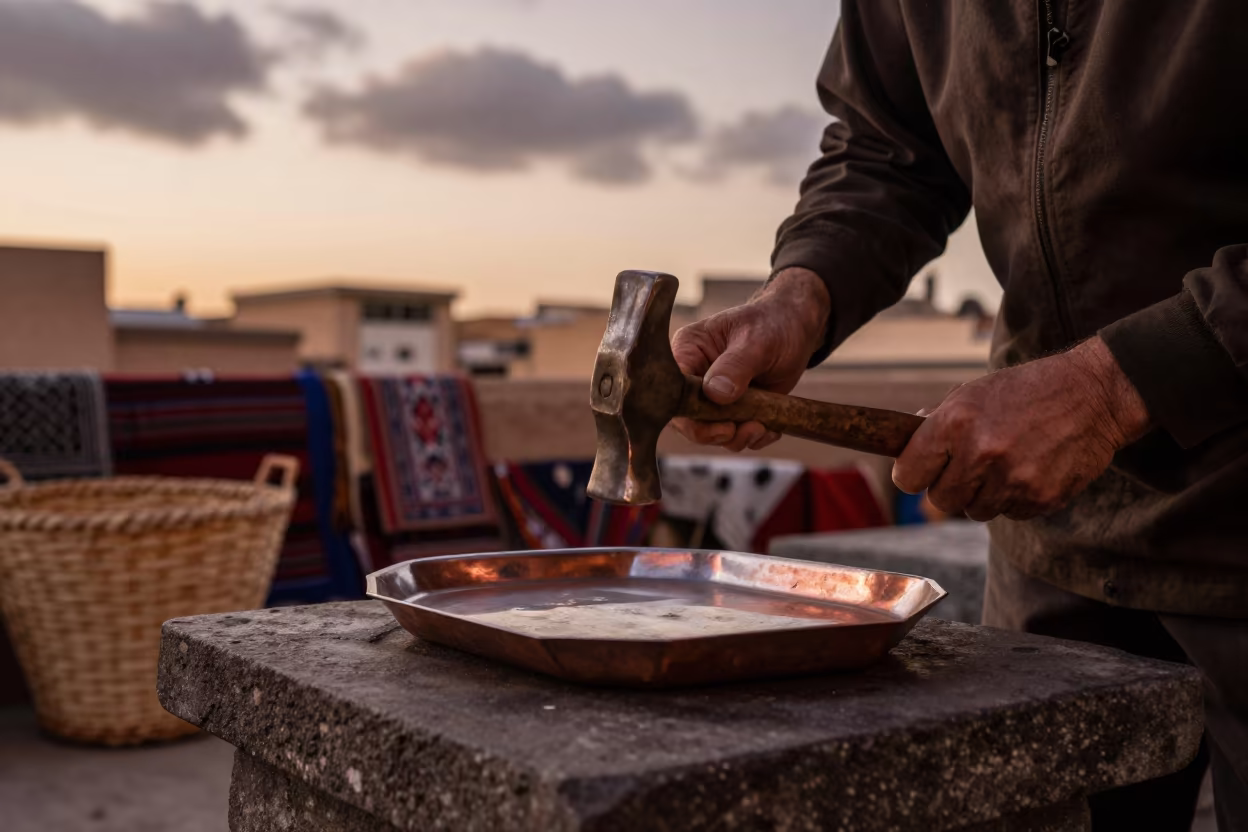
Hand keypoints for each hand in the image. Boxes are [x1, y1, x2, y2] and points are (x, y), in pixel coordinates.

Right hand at [670, 267, 830, 451]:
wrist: (796, 330)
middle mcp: (692, 376)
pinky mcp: (730, 410)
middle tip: (749, 429)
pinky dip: (752, 438)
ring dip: (737, 438)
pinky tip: (770, 426)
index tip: (723, 425)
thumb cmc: (773, 325)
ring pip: (709, 432)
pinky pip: (732, 436)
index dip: (691, 414)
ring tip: (762, 426)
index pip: (673, 388)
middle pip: (687, 418)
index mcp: (688, 350)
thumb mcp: (757, 341)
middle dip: (716, 433)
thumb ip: (735, 366)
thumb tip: (714, 393)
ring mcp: (710, 396)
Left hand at [892, 336, 1150, 521]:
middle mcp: (981, 453)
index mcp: (955, 423)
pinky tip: (1029, 469)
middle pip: (941, 500)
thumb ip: (938, 422)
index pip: (908, 476)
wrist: (1093, 395)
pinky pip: (1011, 513)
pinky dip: (1015, 498)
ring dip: (984, 494)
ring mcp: (1012, 479)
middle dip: (950, 486)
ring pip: (976, 510)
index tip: (923, 470)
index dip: (914, 474)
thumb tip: (906, 446)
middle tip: (970, 466)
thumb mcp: (974, 392)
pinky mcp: (1041, 498)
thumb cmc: (1027, 390)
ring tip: (1005, 463)